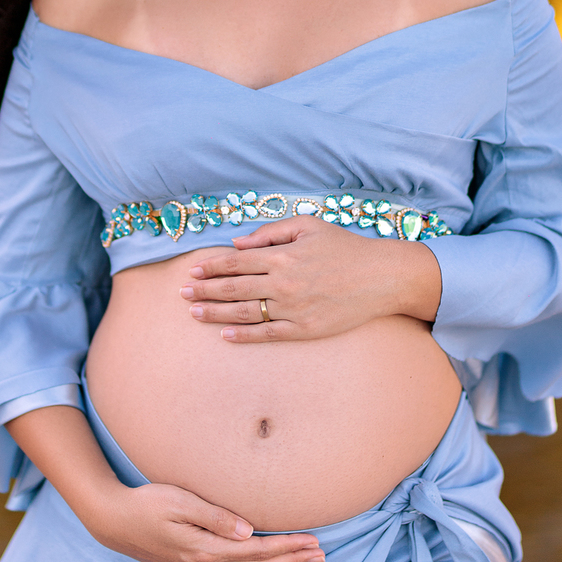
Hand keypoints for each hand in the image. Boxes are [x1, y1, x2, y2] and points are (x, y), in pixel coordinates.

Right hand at [88, 481, 323, 561]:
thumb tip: (249, 531)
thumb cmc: (147, 504)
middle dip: (292, 560)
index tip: (314, 540)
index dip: (288, 547)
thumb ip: (215, 517)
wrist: (114, 521)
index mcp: (205, 549)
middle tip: (321, 555)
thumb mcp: (180, 502)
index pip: (258, 551)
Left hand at [179, 217, 441, 342]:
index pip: (236, 261)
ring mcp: (292, 308)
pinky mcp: (303, 329)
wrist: (380, 278)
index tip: (192, 270)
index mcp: (282, 255)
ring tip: (194, 313)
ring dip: (215, 313)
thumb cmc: (345, 248)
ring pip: (244, 313)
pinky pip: (266, 333)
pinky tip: (225, 335)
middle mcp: (283, 282)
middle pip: (233, 288)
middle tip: (182, 292)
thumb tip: (239, 242)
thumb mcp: (308, 227)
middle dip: (204, 290)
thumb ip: (271, 232)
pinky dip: (243, 335)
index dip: (211, 266)